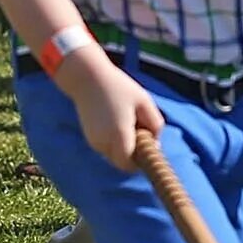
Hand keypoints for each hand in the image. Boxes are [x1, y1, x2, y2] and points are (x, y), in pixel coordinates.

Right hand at [66, 52, 163, 171]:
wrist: (87, 77)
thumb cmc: (119, 87)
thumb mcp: (144, 101)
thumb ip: (155, 124)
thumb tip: (156, 144)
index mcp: (119, 135)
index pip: (129, 165)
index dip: (140, 160)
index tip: (146, 144)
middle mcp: (104, 142)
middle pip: (122, 161)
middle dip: (132, 152)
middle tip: (137, 128)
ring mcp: (94, 141)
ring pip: (113, 154)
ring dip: (122, 146)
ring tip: (125, 120)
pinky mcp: (89, 137)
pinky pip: (105, 146)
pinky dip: (113, 140)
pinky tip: (114, 120)